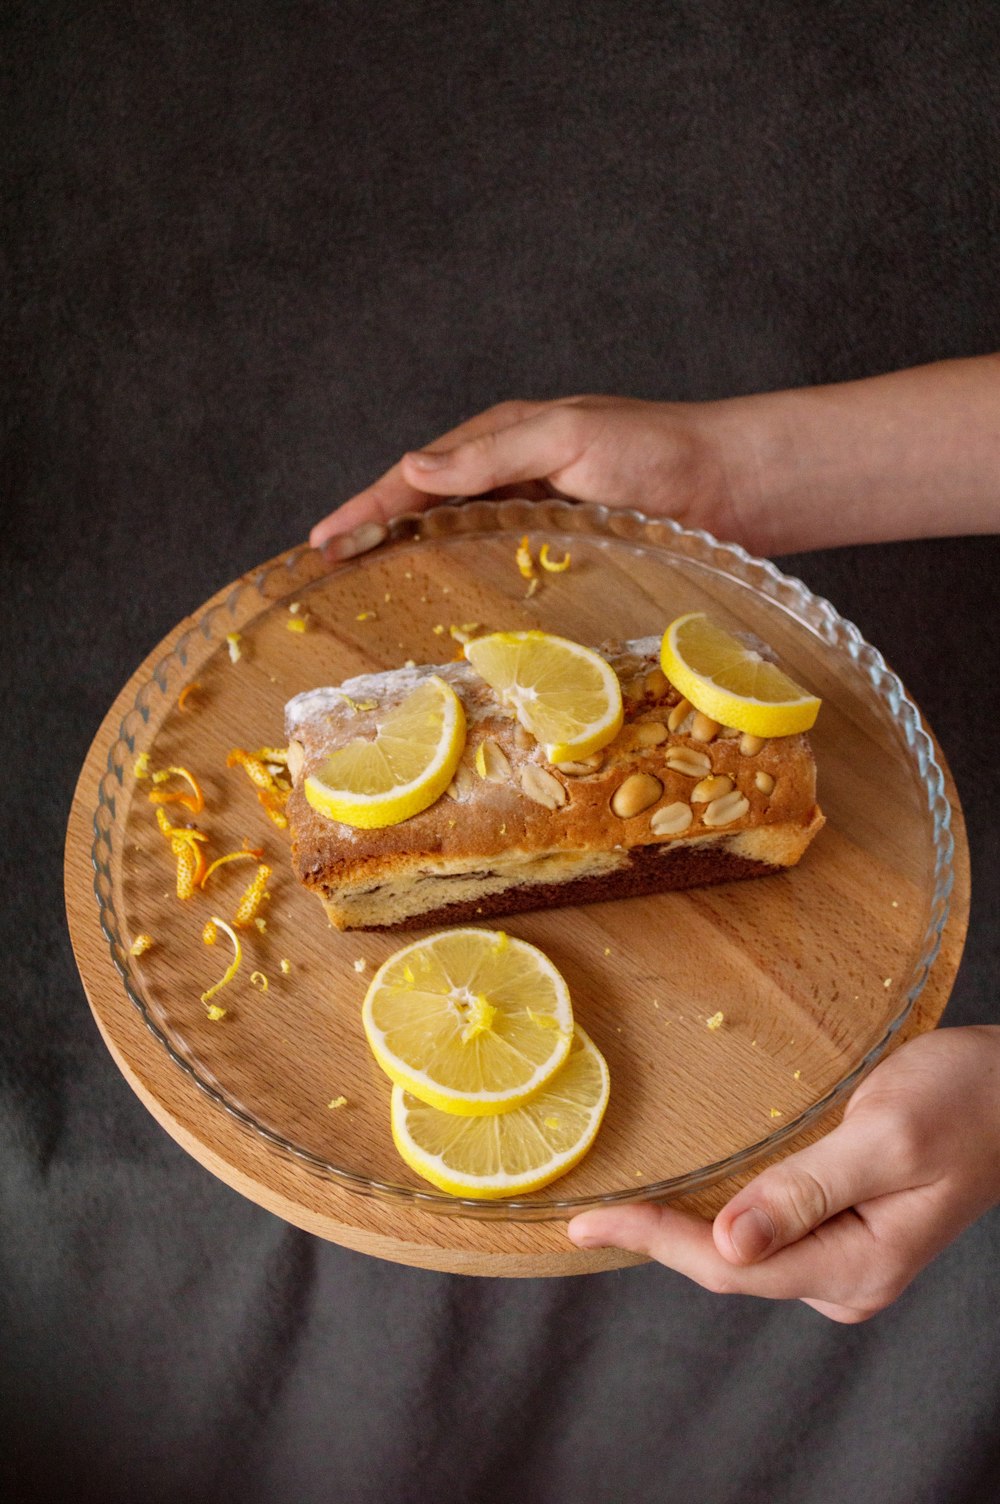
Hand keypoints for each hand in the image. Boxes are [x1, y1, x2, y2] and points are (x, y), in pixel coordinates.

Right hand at [310, 395, 765, 558]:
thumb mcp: (568, 437)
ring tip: (365, 593)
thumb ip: (491, 453)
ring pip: (457, 539)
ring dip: (411, 561)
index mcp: (503, 439)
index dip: (364, 509)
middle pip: (425, 508)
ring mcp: (536, 514)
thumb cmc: (657, 451)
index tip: (319, 543)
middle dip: (372, 534)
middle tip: (323, 573)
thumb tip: (412, 466)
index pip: (416, 477)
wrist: (732, 487)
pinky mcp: (563, 550)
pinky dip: (462, 581)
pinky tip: (447, 606)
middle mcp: (513, 475)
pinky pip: (497, 565)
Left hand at [568, 1026, 999, 1322]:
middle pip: (730, 1267)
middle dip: (658, 1241)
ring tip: (620, 1208)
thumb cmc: (963, 1102)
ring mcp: (846, 1255)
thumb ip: (806, 1190)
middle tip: (587, 1215)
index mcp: (858, 1263)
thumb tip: (733, 1244)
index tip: (592, 1220)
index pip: (733, 1265)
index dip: (655, 1241)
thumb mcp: (885, 1137)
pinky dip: (718, 1213)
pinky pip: (766, 1231)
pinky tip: (686, 1193)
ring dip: (683, 1230)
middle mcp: (848, 1275)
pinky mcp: (845, 1227)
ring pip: (744, 1252)